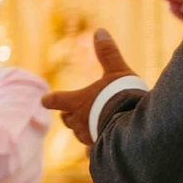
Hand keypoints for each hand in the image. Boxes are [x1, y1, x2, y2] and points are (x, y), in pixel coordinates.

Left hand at [40, 29, 137, 149]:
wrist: (137, 128)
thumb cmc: (124, 97)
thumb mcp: (118, 72)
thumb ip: (108, 53)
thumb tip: (99, 30)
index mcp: (76, 102)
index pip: (55, 100)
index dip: (50, 99)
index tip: (45, 99)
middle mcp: (78, 121)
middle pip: (66, 119)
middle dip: (69, 115)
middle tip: (72, 113)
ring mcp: (87, 137)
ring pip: (79, 134)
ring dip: (83, 129)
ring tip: (92, 126)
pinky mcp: (99, 150)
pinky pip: (92, 152)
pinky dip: (94, 150)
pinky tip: (99, 151)